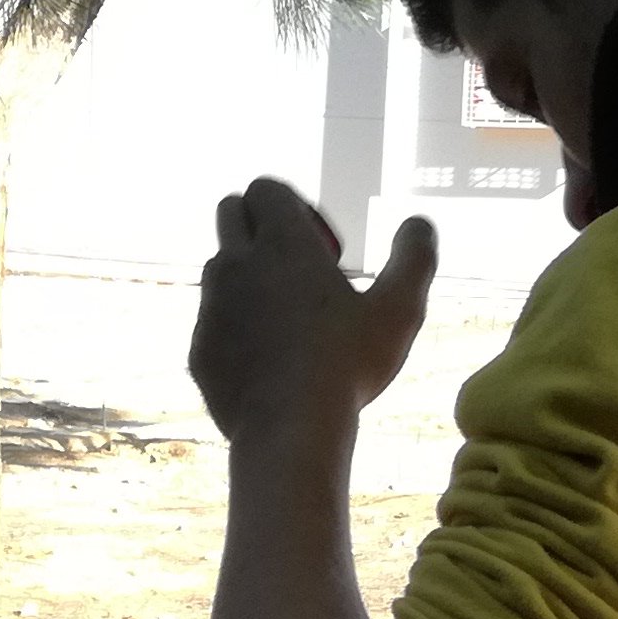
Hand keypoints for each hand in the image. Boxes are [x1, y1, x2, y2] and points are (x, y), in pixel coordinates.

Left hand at [192, 182, 435, 449]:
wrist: (288, 430)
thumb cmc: (347, 366)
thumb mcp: (400, 310)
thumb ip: (414, 258)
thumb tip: (419, 223)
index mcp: (282, 243)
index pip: (266, 187)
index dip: (295, 207)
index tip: (324, 249)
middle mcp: (235, 264)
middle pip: (231, 210)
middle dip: (259, 225)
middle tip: (299, 271)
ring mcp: (210, 305)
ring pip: (219, 267)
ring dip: (247, 278)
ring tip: (288, 320)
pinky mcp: (199, 346)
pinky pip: (213, 321)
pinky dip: (236, 327)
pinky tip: (269, 362)